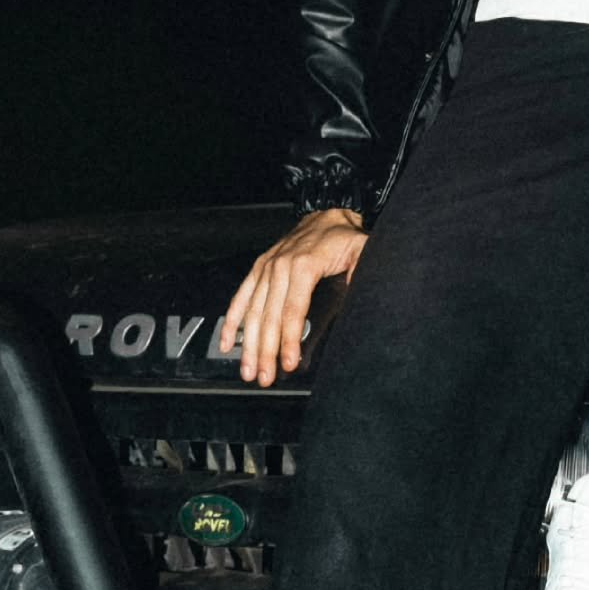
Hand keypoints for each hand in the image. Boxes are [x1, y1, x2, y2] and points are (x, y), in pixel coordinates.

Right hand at [222, 208, 368, 385]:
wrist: (327, 212)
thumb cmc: (343, 236)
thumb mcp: (361, 252)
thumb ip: (360, 274)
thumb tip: (361, 298)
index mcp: (304, 266)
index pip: (293, 311)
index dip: (289, 340)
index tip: (288, 363)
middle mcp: (280, 267)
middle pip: (269, 317)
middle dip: (266, 351)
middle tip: (265, 378)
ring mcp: (266, 267)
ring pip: (252, 312)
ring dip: (248, 344)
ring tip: (248, 370)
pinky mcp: (259, 268)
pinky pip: (240, 297)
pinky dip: (231, 321)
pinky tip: (227, 343)